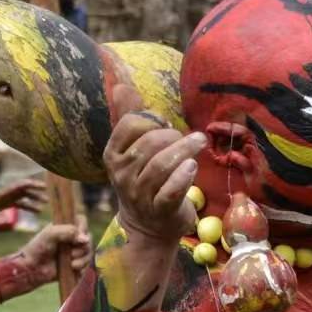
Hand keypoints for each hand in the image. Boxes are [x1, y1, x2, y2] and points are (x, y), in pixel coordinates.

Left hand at [0, 179, 45, 215]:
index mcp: (1, 194)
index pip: (19, 187)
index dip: (31, 185)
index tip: (43, 186)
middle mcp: (5, 194)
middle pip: (24, 190)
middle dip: (36, 192)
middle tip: (48, 197)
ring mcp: (6, 198)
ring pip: (23, 196)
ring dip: (34, 199)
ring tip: (46, 204)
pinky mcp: (4, 203)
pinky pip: (20, 202)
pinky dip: (29, 205)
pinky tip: (37, 211)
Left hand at [13, 222, 89, 288]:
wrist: (32, 268)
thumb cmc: (38, 248)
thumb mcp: (50, 234)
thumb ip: (68, 232)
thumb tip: (86, 239)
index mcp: (65, 227)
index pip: (81, 221)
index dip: (83, 228)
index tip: (79, 237)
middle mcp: (71, 238)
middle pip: (88, 238)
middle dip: (83, 248)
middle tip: (72, 254)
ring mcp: (74, 251)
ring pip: (89, 253)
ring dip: (83, 259)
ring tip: (72, 264)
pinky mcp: (75, 264)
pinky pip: (86, 265)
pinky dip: (83, 268)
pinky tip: (74, 269)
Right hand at [104, 83, 202, 247]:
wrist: (147, 228)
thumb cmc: (143, 181)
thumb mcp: (131, 150)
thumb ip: (129, 117)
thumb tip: (122, 84)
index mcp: (113, 156)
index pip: (130, 125)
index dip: (152, 119)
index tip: (165, 125)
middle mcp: (122, 175)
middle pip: (150, 144)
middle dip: (172, 136)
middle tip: (188, 138)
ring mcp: (140, 195)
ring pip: (161, 165)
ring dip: (184, 149)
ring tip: (198, 143)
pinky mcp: (161, 210)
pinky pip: (172, 190)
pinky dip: (184, 176)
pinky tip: (192, 166)